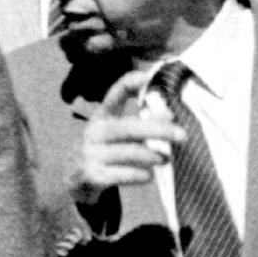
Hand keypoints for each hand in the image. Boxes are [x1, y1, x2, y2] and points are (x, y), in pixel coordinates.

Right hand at [72, 71, 180, 205]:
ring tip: (166, 159)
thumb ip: (143, 125)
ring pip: (125, 151)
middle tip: (183, 136)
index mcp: (102, 117)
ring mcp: (90, 153)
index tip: (146, 76)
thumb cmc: (108, 152)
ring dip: (150, 155)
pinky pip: (118, 174)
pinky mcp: (90, 175)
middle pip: (126, 127)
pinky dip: (136, 175)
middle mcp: (94, 132)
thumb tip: (170, 115)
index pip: (114, 95)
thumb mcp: (120, 134)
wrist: (75, 180)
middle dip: (157, 130)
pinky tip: (148, 176)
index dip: (128, 84)